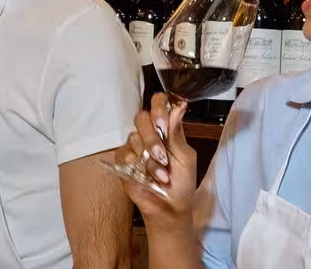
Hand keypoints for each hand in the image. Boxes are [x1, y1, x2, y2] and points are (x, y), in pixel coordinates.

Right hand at [115, 93, 196, 230]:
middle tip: (163, 154)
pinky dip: (137, 166)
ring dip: (150, 159)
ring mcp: (135, 148)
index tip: (163, 123)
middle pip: (141, 117)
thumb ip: (178, 133)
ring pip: (133, 137)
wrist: (170, 207)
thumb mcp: (185, 157)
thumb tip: (180, 106)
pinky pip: (124, 154)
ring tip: (161, 175)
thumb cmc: (182, 182)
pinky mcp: (124, 162)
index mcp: (168, 129)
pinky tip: (147, 176)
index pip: (159, 103)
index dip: (159, 107)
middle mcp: (150, 134)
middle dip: (152, 136)